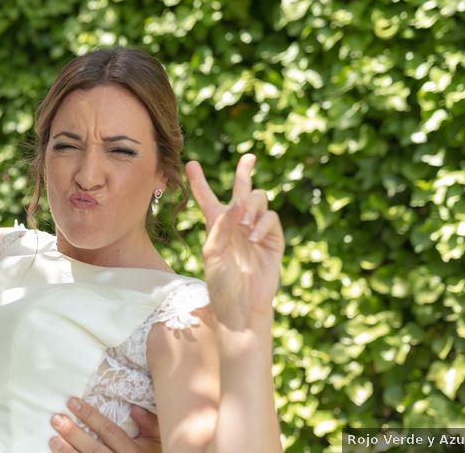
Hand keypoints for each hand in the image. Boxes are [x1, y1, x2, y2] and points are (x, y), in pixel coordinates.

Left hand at [49, 398, 160, 452]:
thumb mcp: (160, 439)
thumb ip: (150, 424)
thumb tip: (134, 409)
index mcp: (133, 451)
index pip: (109, 431)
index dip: (91, 417)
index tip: (73, 402)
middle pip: (93, 449)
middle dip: (73, 434)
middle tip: (56, 419)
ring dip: (67, 452)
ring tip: (52, 439)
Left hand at [186, 154, 283, 330]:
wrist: (240, 306)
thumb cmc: (221, 284)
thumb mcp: (212, 254)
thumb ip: (220, 227)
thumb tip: (235, 204)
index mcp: (216, 226)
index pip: (208, 199)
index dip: (199, 182)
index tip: (191, 164)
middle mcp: (237, 224)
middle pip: (242, 190)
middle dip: (244, 172)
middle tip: (248, 157)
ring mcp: (256, 231)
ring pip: (259, 200)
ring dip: (250, 207)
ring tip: (243, 225)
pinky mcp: (273, 241)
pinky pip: (271, 219)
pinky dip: (262, 224)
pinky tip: (252, 238)